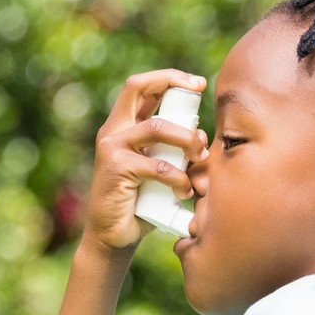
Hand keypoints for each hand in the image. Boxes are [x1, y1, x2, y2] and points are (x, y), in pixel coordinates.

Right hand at [84, 69, 210, 251]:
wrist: (114, 237)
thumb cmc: (140, 205)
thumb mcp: (159, 170)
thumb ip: (173, 151)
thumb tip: (202, 135)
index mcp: (123, 127)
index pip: (141, 87)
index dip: (169, 77)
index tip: (198, 83)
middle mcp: (113, 131)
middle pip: (137, 87)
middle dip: (172, 82)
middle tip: (199, 92)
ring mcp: (112, 147)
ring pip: (157, 126)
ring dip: (186, 139)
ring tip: (201, 155)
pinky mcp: (116, 168)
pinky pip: (156, 165)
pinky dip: (178, 177)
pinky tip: (184, 191)